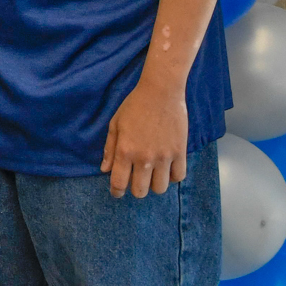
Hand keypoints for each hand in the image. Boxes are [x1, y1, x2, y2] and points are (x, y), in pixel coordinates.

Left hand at [101, 74, 188, 197]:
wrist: (161, 92)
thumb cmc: (134, 106)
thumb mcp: (115, 124)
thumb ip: (109, 149)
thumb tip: (104, 170)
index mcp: (125, 151)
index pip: (119, 183)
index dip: (116, 192)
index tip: (117, 192)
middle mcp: (144, 158)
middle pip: (140, 191)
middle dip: (136, 190)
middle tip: (136, 181)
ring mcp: (164, 156)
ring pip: (160, 188)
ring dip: (155, 185)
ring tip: (153, 175)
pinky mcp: (180, 152)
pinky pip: (179, 177)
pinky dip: (172, 177)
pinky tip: (167, 169)